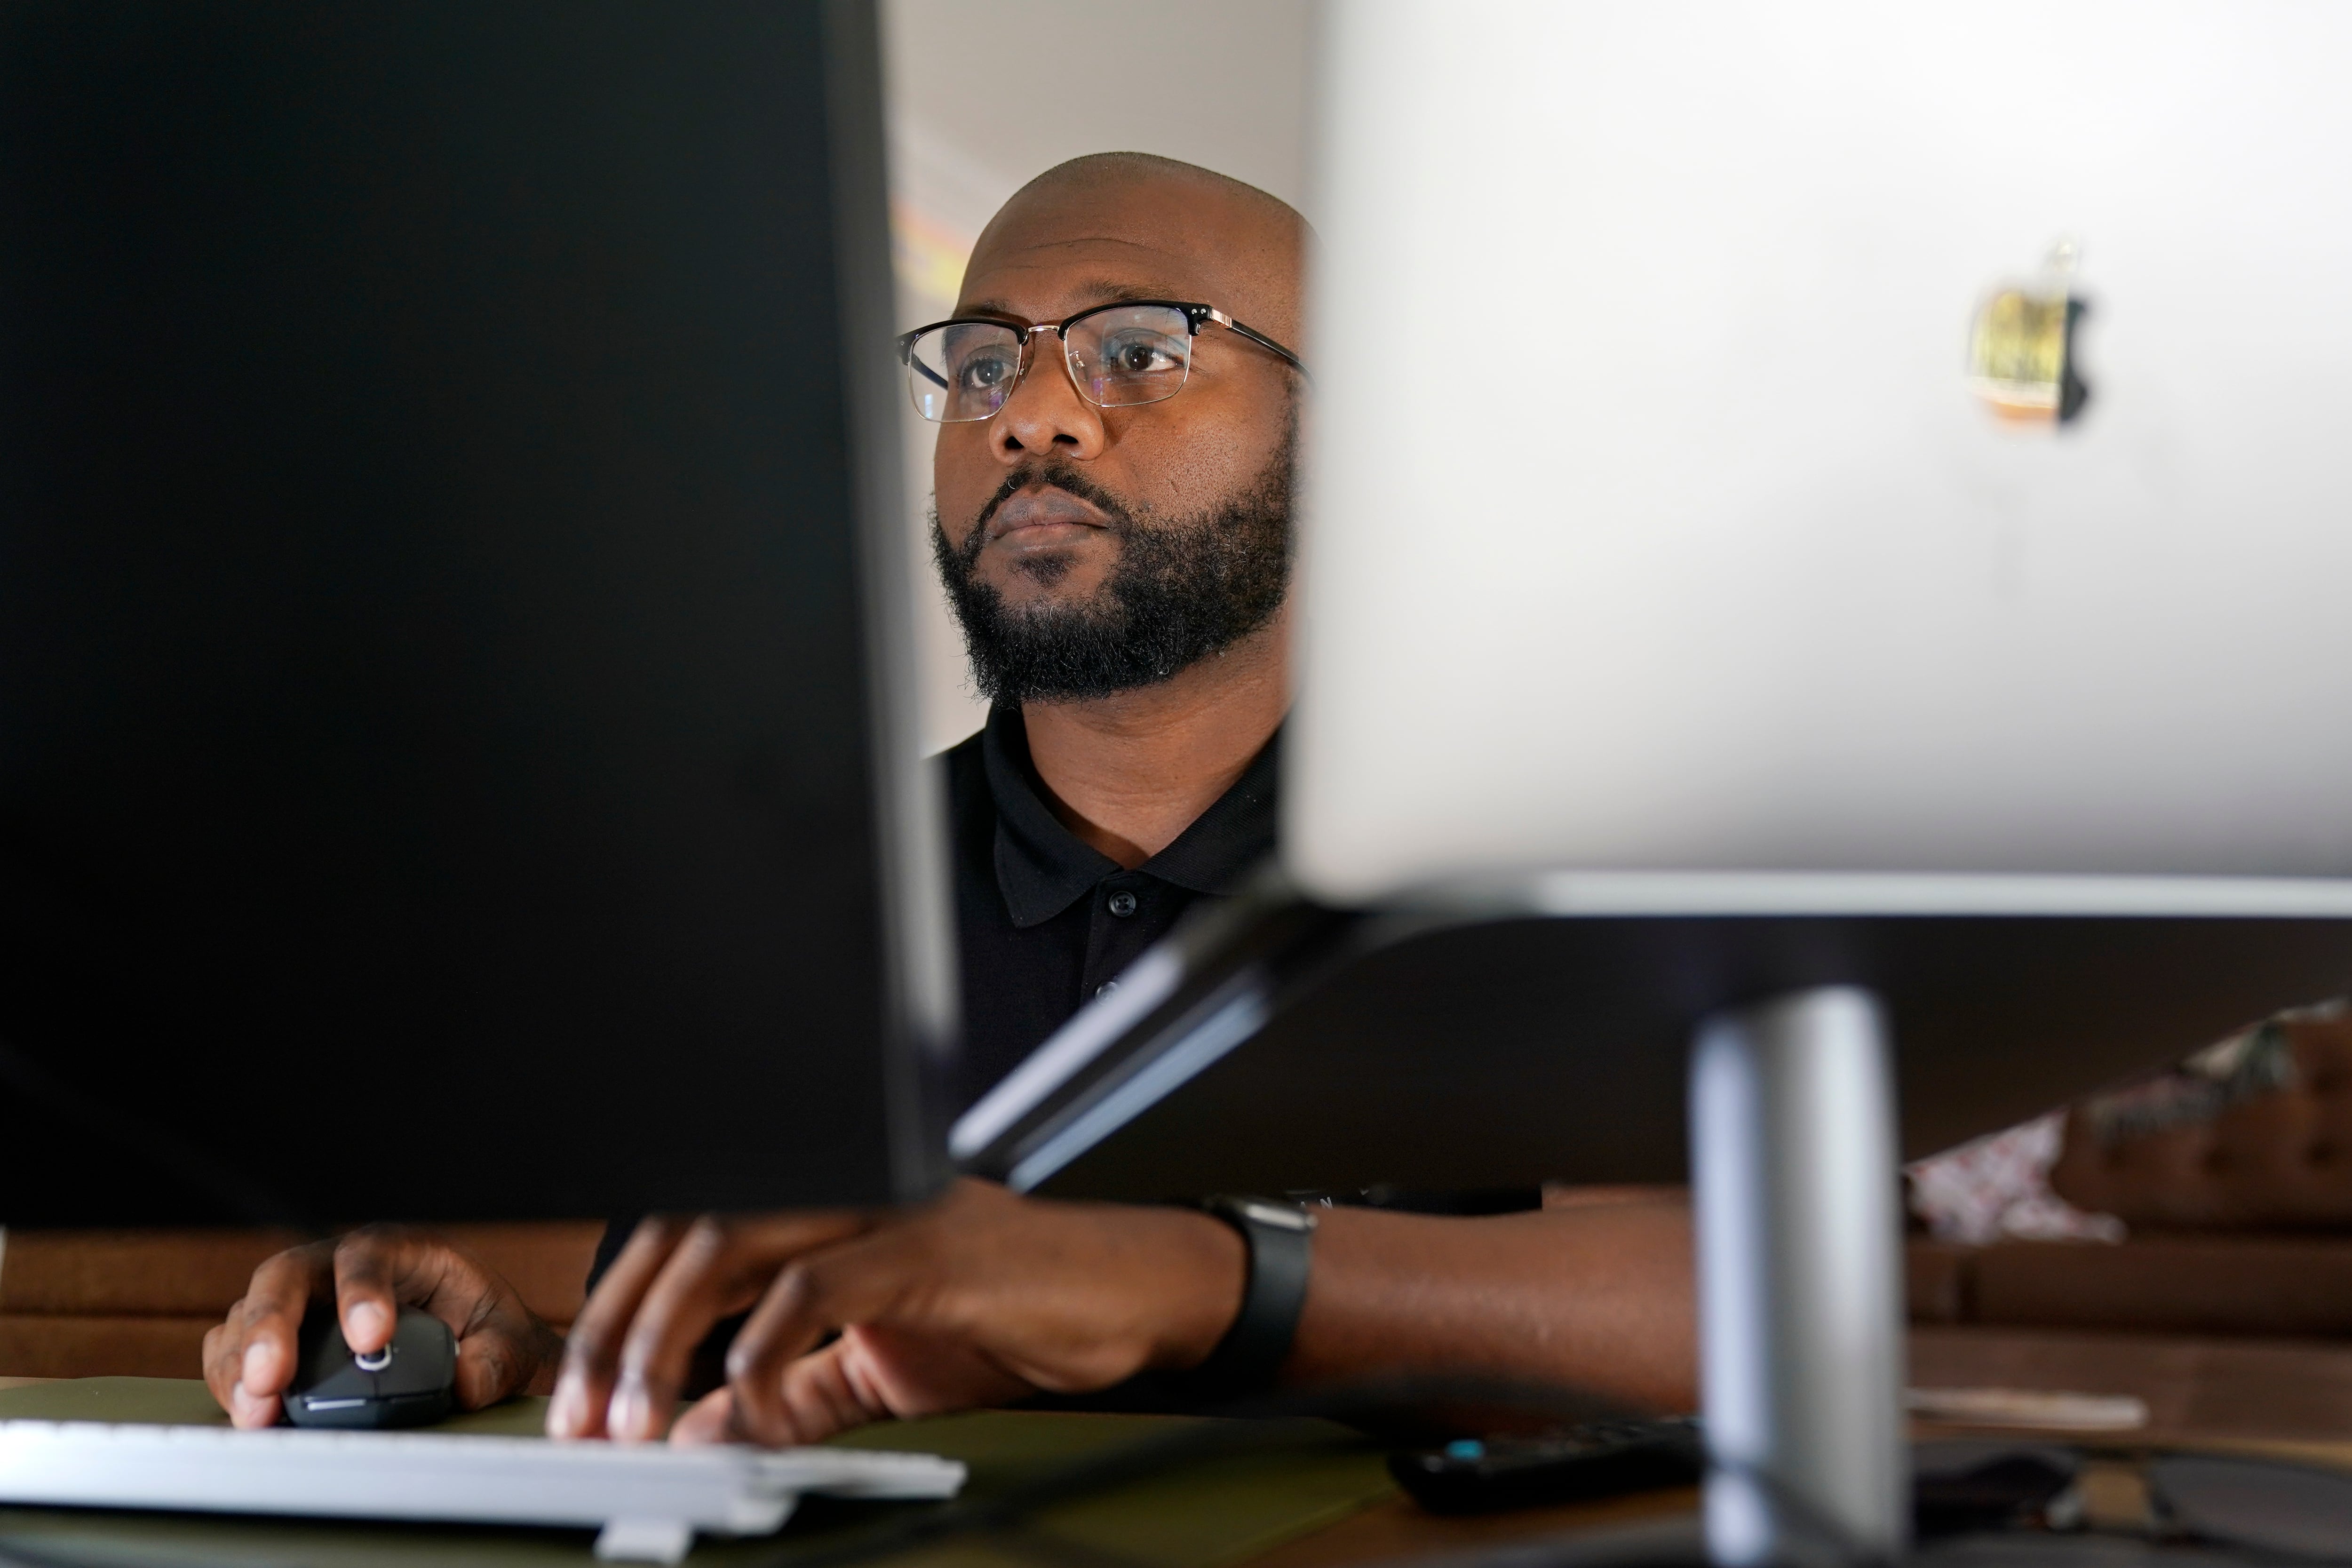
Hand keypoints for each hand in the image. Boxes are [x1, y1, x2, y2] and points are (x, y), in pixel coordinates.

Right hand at [203, 1224, 565, 1427]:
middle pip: (287, 1277)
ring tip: (255, 1412)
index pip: (370, 1255)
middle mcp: (337, 1267)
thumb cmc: (482, 1329)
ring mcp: (301, 1303)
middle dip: (272, 1326)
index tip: (372, 1340)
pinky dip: (231, 1383)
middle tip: (271, 1379)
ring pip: (248, 1313)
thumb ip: (493, 1360)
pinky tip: (248, 1415)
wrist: (469, 1344)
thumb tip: (464, 1383)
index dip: (363, 1291)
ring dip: (241, 1364)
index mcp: (400, 1251)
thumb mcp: (507, 1339)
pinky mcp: (277, 1341)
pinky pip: (235, 1351)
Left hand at [547, 1178, 1245, 1446]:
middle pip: (688, 1231)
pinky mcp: (931, 1248)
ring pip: (733, 1242)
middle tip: (588, 1416)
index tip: (581, 1398)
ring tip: (644, 1416)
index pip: (685, 1238)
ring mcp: (886, 1211)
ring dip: (669, 1336)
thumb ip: (791, 1392)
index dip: (616, 1314)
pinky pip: (821, 1282)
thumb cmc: (1019, 1316)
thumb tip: (700, 1430)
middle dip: (618, 1327)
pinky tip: (751, 1397)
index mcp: (823, 1212)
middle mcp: (844, 1194)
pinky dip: (769, 1341)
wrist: (1132, 1297)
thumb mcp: (882, 1370)